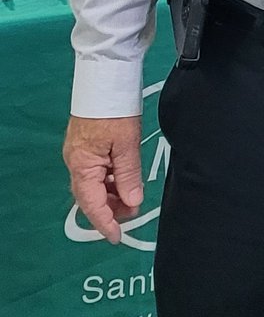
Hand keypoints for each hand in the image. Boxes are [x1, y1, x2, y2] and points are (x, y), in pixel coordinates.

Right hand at [62, 115, 143, 244]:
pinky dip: (113, 179)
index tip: (117, 237)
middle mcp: (77, 162)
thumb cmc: (115, 109)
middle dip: (111, 209)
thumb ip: (128, 175)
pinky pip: (99, 171)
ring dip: (114, 194)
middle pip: (91, 196)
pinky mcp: (90, 145)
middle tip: (134, 212)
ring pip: (96, 184)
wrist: (106, 78)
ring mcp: (81, 153)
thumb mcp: (127, 144)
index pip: (91, 204)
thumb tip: (132, 202)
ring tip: (134, 197)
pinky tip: (127, 180)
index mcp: (81, 165)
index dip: (105, 223)